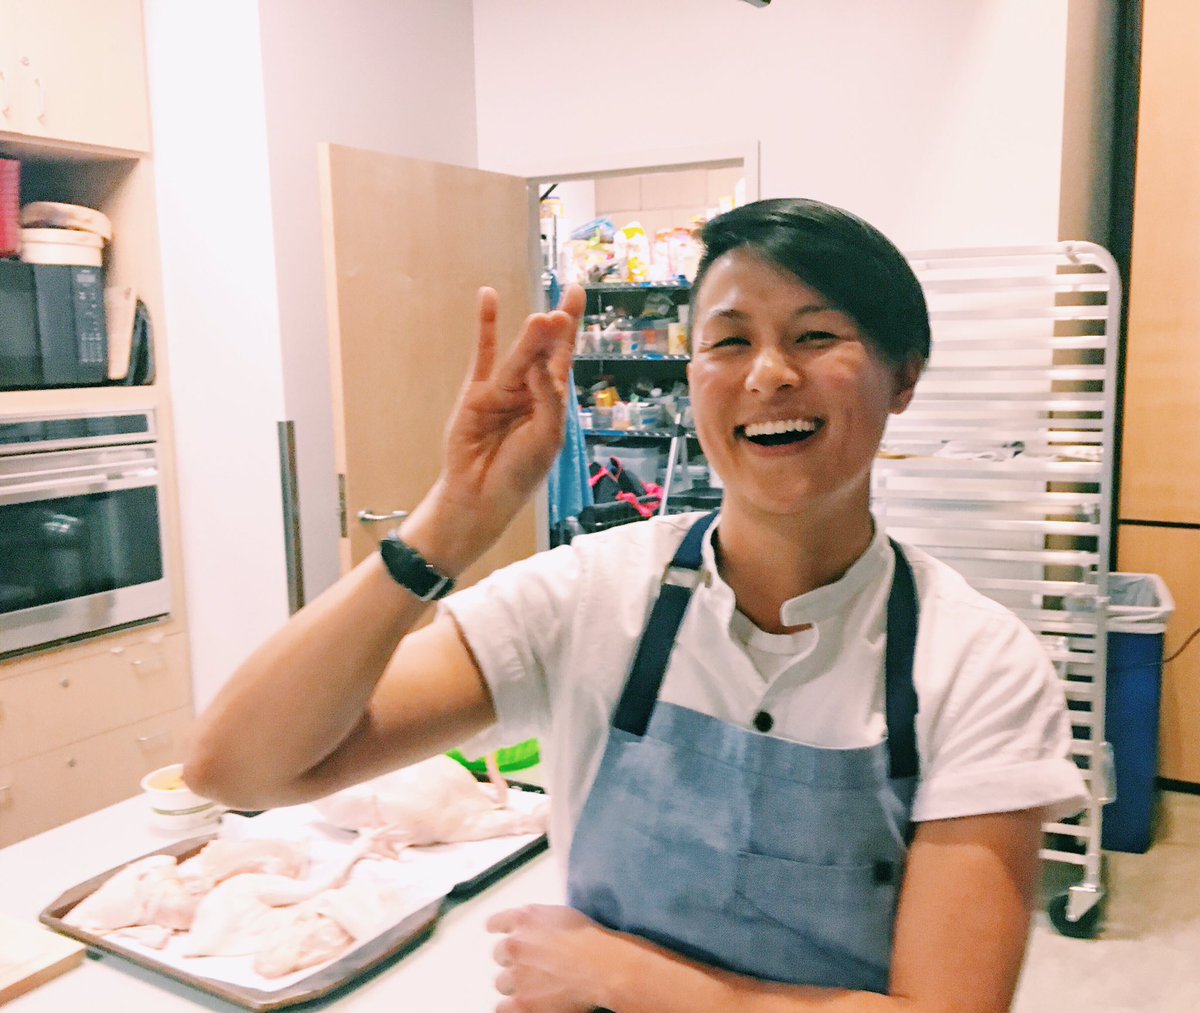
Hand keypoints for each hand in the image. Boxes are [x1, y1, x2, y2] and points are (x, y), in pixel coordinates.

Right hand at [406, 286, 584, 571]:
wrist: (480, 496)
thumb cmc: (519, 474)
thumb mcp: (546, 439)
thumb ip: (548, 399)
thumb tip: (540, 362)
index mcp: (553, 402)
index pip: (565, 358)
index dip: (572, 329)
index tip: (577, 294)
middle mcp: (530, 391)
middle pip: (546, 351)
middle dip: (557, 327)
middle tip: (568, 300)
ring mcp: (503, 390)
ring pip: (520, 358)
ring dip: (530, 340)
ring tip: (541, 320)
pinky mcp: (477, 393)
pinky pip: (483, 355)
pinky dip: (486, 328)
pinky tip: (488, 299)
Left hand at [487, 903, 610, 1012]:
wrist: (600, 966)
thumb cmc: (589, 940)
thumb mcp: (562, 915)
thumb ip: (540, 920)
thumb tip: (535, 926)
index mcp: (524, 920)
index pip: (497, 922)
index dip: (496, 927)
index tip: (495, 929)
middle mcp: (515, 945)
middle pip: (499, 954)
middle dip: (512, 959)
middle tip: (529, 964)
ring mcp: (517, 975)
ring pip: (502, 982)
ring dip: (514, 983)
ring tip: (533, 985)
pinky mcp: (523, 1002)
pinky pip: (502, 1009)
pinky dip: (511, 1007)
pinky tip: (522, 1005)